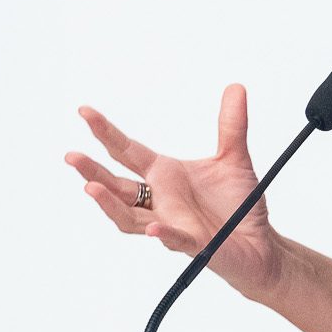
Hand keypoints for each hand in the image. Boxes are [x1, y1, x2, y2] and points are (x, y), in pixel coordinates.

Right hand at [66, 85, 286, 297]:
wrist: (260, 244)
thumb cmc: (240, 206)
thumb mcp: (235, 158)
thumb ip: (232, 125)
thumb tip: (236, 87)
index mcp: (165, 175)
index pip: (127, 151)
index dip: (105, 133)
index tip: (84, 112)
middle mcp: (161, 200)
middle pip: (117, 186)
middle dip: (92, 171)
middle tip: (71, 156)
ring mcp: (172, 223)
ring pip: (130, 218)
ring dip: (110, 205)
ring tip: (91, 190)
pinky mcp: (194, 244)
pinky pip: (174, 239)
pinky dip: (163, 233)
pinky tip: (153, 227)